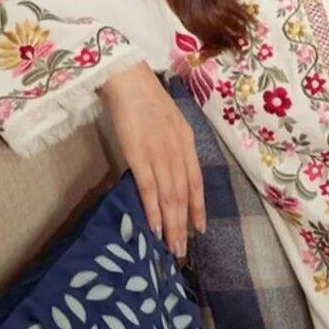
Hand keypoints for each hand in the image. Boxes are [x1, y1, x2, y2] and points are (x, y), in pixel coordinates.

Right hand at [103, 64, 205, 256]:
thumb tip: (171, 167)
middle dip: (184, 225)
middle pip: (183, 195)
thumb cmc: (146, 97)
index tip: (200, 228)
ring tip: (171, 247)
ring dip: (171, 225)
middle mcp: (177, 151)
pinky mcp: (138, 155)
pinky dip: (153, 210)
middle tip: (182, 249)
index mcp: (186, 142)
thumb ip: (174, 144)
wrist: (128, 79)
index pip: (196, 182)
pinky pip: (148, 188)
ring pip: (169, 197)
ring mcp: (159, 154)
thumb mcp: (171, 121)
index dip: (198, 207)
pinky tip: (154, 228)